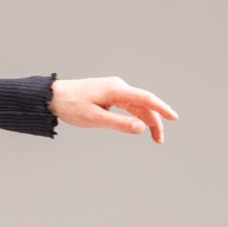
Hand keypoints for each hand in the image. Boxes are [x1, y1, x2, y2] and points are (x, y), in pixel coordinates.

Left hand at [50, 76, 178, 141]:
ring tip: (153, 137)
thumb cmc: (71, 106)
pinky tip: (140, 125)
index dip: (161, 108)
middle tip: (159, 140)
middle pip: (144, 103)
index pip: (145, 98)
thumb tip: (141, 128)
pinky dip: (137, 115)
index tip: (174, 118)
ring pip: (137, 104)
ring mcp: (114, 89)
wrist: (53, 96)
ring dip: (147, 119)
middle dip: (155, 121)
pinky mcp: (110, 93)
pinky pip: (129, 104)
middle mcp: (118, 86)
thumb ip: (119, 123)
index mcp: (115, 90)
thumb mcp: (95, 119)